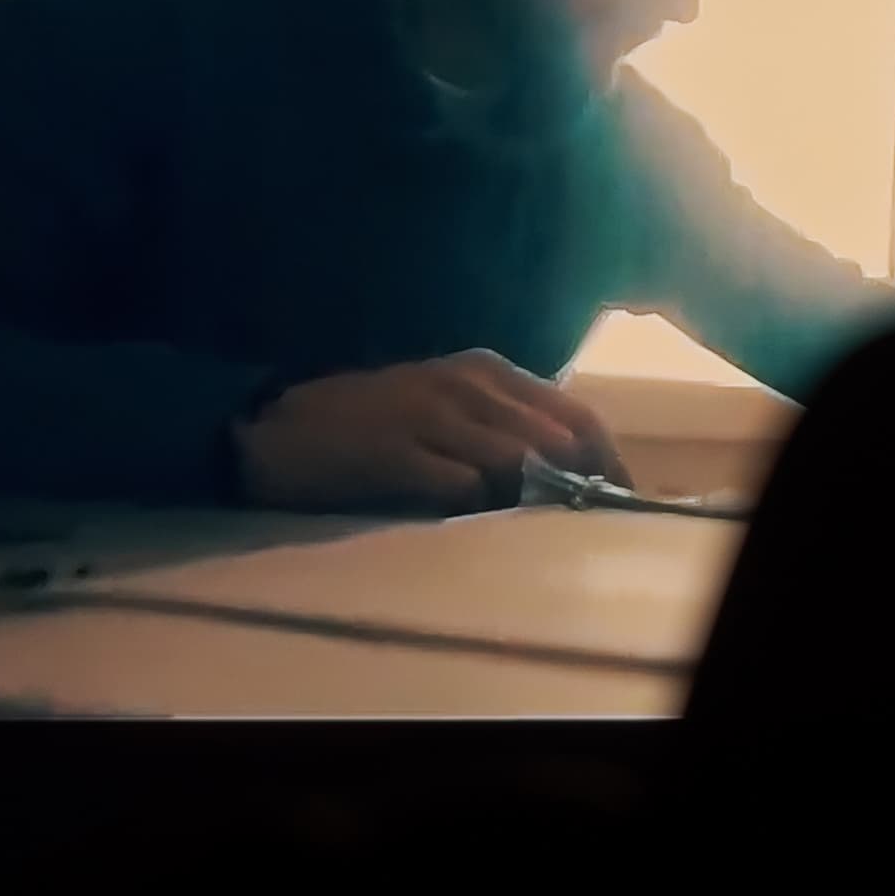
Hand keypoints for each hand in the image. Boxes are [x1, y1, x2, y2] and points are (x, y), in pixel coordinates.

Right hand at [234, 349, 627, 515]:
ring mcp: (429, 416)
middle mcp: (464, 385)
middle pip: (556, 438)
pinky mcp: (395, 452)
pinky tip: (475, 520)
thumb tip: (566, 468)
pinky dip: (478, 507)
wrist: (275, 430)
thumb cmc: (370, 421)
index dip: (605, 456)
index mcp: (484, 371)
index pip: (575, 412)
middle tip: (586, 518)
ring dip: (532, 496)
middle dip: (579, 481)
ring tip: (536, 524)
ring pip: (514, 460)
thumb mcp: (445, 406)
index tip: (619, 493)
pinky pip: (459, 485)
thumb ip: (502, 426)